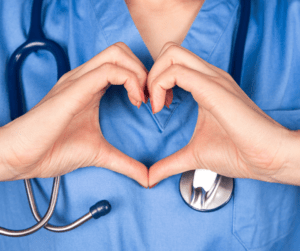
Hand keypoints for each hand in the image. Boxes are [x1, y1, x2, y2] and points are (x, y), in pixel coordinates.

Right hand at [0, 42, 148, 187]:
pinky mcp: (73, 89)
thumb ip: (125, 163)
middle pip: (121, 51)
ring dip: (138, 73)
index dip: (143, 78)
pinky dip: (130, 80)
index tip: (151, 103)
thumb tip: (146, 178)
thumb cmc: (53, 151)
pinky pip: (108, 71)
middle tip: (150, 97)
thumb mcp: (99, 154)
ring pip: (117, 54)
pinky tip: (135, 102)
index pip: (122, 64)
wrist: (21, 157)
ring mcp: (78, 80)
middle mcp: (84, 78)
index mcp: (89, 88)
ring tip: (142, 99)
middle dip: (143, 70)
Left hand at [148, 42, 292, 186]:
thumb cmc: (238, 153)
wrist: (268, 159)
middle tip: (150, 101)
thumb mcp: (194, 155)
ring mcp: (213, 79)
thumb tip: (150, 178)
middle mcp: (209, 76)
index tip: (153, 106)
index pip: (172, 64)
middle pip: (170, 51)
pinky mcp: (214, 88)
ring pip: (171, 54)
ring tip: (156, 106)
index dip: (155, 82)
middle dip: (150, 74)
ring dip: (153, 78)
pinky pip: (177, 72)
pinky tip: (162, 109)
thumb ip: (169, 163)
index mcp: (206, 85)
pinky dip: (160, 85)